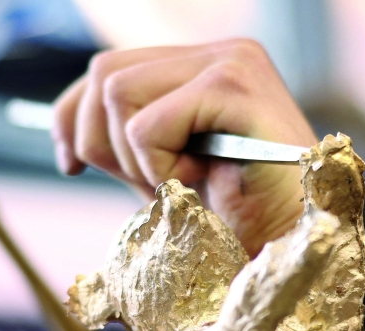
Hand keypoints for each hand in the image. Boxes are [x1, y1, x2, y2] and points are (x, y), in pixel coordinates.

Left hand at [51, 39, 317, 256]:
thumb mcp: (171, 173)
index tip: (68, 164)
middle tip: (142, 187)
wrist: (296, 246)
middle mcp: (219, 51)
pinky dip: (157, 168)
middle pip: (104, 73)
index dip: (72, 115)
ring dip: (136, 159)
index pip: (110, 67)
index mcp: (205, 66)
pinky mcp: (233, 86)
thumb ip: (132, 142)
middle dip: (99, 141)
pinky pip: (147, 126)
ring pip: (117, 92)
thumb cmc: (242, 220)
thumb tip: (72, 130)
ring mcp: (229, 61)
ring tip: (183, 184)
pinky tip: (198, 183)